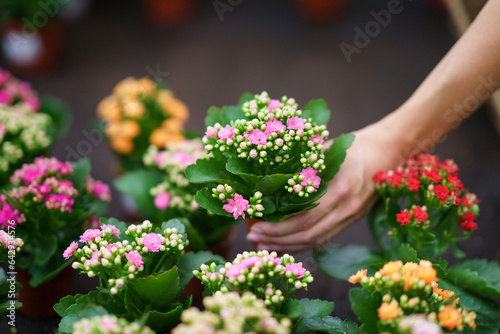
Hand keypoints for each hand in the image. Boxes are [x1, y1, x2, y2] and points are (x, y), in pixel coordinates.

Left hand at [246, 123, 403, 251]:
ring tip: (263, 246)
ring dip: (287, 246)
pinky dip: (303, 244)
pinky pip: (324, 238)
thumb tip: (268, 184)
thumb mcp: (326, 151)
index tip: (255, 225)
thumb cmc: (354, 146)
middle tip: (252, 239)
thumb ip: (302, 169)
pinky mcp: (351, 220)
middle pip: (308, 235)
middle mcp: (346, 208)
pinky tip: (285, 244)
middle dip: (277, 240)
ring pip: (316, 241)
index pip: (304, 218)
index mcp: (339, 189)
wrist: (389, 152)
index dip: (278, 227)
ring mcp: (350, 217)